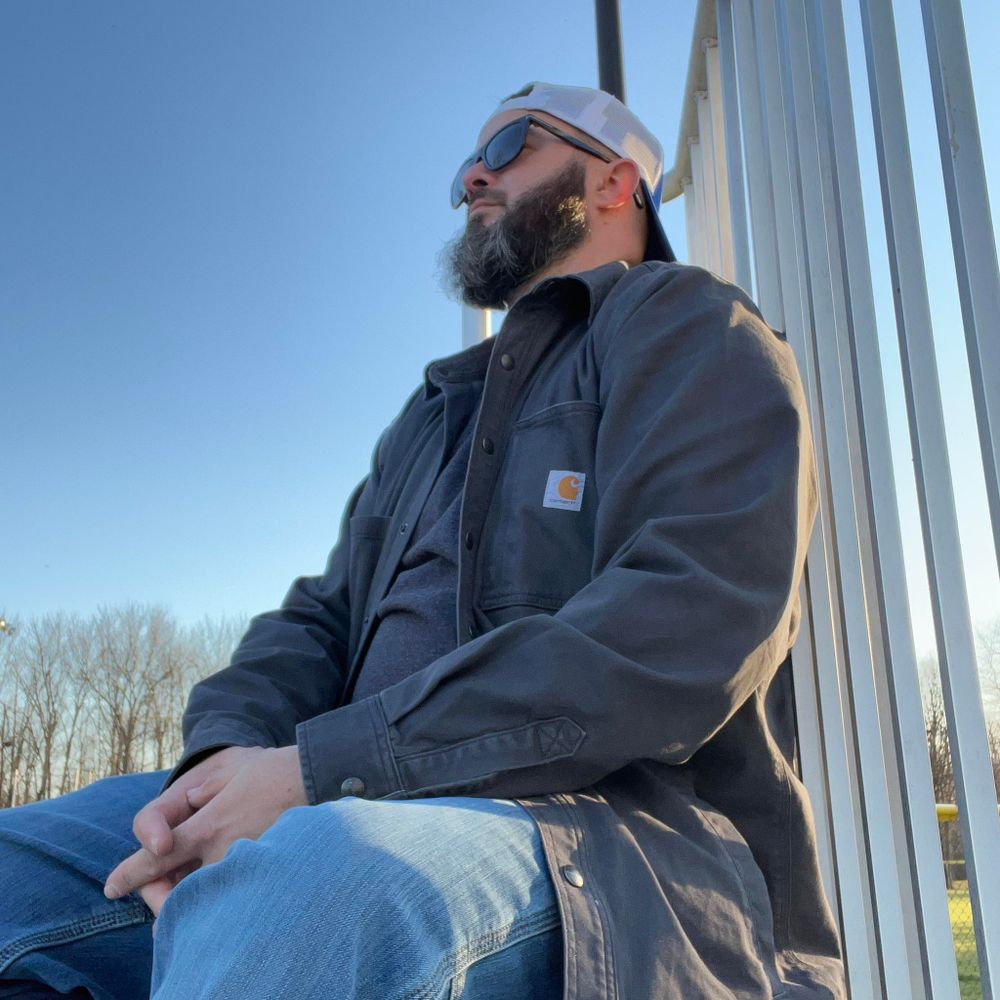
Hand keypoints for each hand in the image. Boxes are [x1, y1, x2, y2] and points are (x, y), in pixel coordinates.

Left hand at [104, 745, 306, 916]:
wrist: (321, 779)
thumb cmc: (276, 771)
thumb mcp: (229, 773)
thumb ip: (201, 795)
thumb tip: (188, 807)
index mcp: (209, 826)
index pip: (157, 857)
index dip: (130, 874)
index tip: (112, 887)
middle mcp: (223, 854)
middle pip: (177, 895)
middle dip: (162, 898)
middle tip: (157, 890)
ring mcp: (246, 868)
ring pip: (205, 901)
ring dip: (191, 900)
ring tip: (187, 892)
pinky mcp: (268, 877)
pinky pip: (233, 895)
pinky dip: (220, 897)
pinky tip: (223, 892)